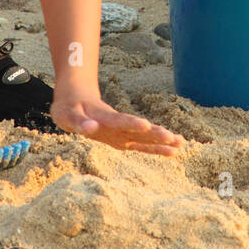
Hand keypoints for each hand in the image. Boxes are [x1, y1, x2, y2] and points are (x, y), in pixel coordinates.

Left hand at [51, 94, 184, 155]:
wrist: (77, 97)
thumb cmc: (69, 107)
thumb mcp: (67, 115)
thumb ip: (79, 122)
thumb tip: (90, 128)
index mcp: (103, 117)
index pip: (119, 120)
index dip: (131, 124)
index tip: (145, 126)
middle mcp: (117, 124)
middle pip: (139, 129)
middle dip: (156, 134)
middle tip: (174, 139)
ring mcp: (122, 131)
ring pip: (144, 136)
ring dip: (161, 139)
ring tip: (181, 143)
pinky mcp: (123, 138)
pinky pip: (141, 144)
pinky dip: (156, 147)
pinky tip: (172, 151)